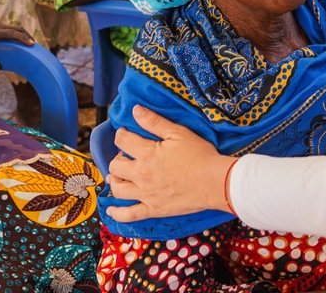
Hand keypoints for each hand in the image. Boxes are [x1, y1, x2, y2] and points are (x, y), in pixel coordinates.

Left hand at [0, 13, 34, 69]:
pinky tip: (17, 40)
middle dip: (28, 36)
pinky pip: (9, 28)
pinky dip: (17, 33)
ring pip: (14, 27)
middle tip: (36, 46)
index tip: (32, 44)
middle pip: (17, 28)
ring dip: (23, 34)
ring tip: (29, 44)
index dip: (23, 38)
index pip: (12, 34)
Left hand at [105, 105, 232, 221]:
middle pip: (115, 166)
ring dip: (114, 180)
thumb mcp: (179, 133)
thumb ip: (155, 122)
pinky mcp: (153, 210)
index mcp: (147, 154)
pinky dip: (117, 213)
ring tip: (118, 176)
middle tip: (126, 156)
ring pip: (118, 189)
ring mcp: (146, 195)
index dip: (121, 135)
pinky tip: (111, 209)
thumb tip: (135, 110)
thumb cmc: (200, 155)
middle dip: (117, 158)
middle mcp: (142, 175)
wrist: (215, 182)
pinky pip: (129, 215)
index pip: (123, 141)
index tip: (125, 134)